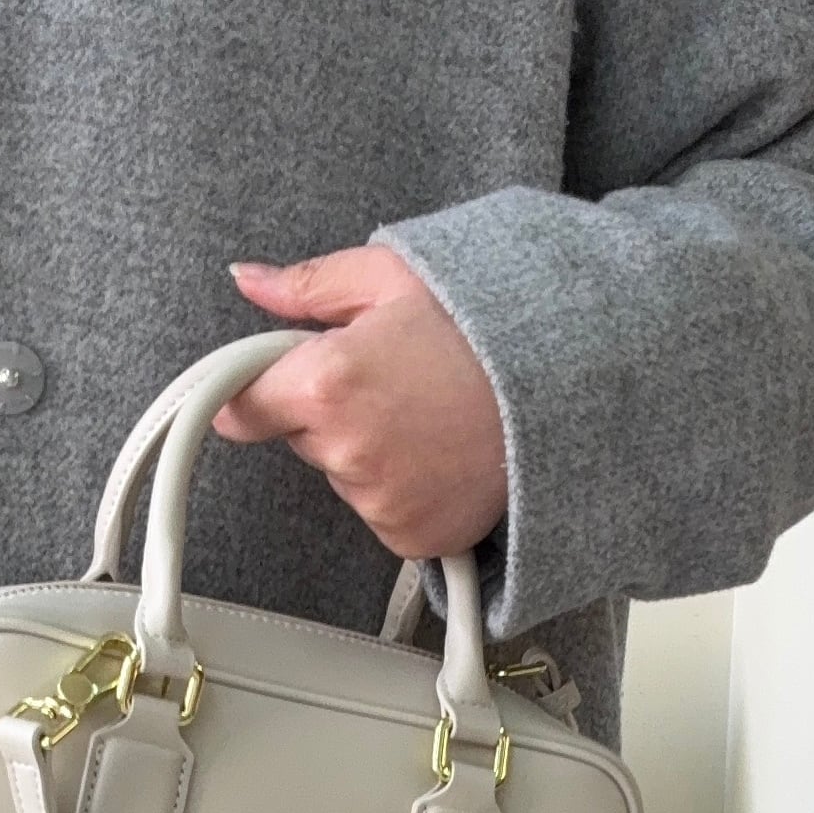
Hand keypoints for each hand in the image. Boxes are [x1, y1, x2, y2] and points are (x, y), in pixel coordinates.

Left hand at [215, 247, 507, 559]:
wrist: (572, 387)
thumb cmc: (486, 324)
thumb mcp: (395, 276)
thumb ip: (309, 285)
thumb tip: (246, 280)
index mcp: (327, 383)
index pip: (241, 406)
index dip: (251, 392)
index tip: (264, 387)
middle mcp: (346, 452)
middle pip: (301, 438)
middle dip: (330, 411)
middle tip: (393, 379)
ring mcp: (379, 502)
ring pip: (345, 476)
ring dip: (369, 452)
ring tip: (430, 416)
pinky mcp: (411, 537)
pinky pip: (383, 511)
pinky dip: (404, 490)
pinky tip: (444, 455)